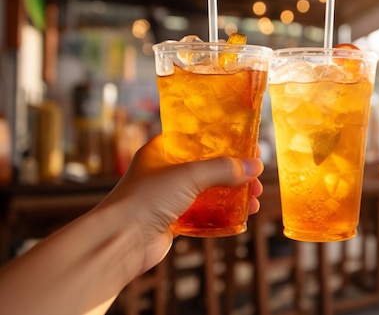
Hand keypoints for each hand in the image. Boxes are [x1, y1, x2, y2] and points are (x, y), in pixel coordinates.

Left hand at [95, 135, 263, 273]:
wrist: (120, 241)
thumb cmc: (145, 199)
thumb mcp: (189, 175)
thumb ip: (222, 169)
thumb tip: (254, 166)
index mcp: (162, 151)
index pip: (198, 138)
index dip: (224, 141)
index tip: (248, 145)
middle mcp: (164, 171)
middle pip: (208, 166)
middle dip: (234, 172)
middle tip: (255, 176)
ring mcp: (168, 197)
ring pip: (209, 191)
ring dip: (233, 194)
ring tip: (255, 199)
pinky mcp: (173, 220)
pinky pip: (204, 213)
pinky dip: (223, 214)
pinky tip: (241, 215)